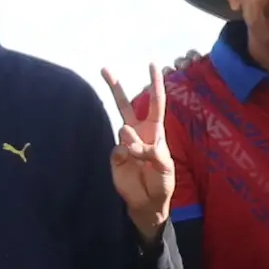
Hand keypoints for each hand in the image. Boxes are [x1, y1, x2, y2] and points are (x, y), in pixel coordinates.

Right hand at [101, 67, 174, 235]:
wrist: (147, 203)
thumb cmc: (162, 183)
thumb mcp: (165, 167)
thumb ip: (151, 150)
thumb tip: (127, 135)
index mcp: (155, 131)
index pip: (156, 103)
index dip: (155, 84)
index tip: (152, 65)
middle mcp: (138, 132)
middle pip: (125, 105)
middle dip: (115, 87)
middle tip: (104, 68)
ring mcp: (124, 144)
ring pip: (120, 126)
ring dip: (130, 136)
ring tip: (137, 155)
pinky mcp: (115, 157)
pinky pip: (118, 150)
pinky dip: (126, 157)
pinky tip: (131, 166)